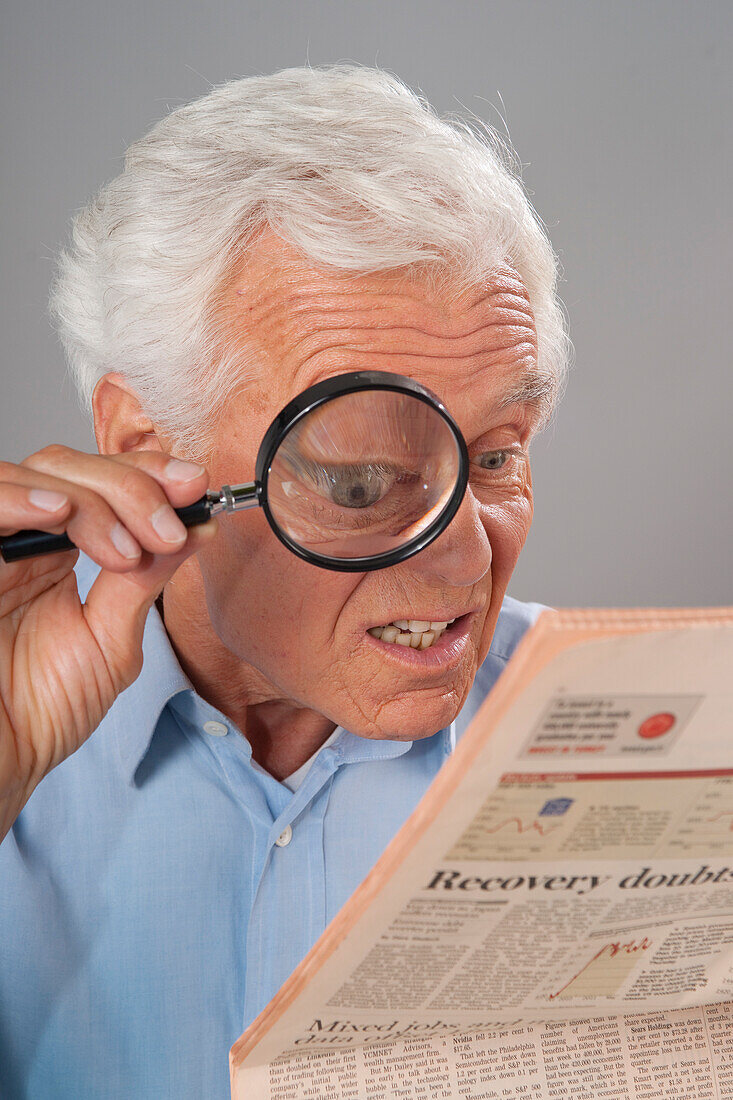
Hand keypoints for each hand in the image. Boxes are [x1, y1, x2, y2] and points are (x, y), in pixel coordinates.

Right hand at [0, 446, 216, 837]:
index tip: (192, 487)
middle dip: (132, 487)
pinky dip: (21, 499)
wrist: (4, 759)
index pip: (101, 481)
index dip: (147, 474)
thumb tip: (197, 528)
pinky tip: (60, 514)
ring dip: (93, 499)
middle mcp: (26, 540)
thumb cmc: (43, 710)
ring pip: (35, 475)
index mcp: (62, 552)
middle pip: (70, 467)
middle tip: (169, 529)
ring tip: (127, 549)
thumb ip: (147, 579)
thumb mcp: (112, 639)